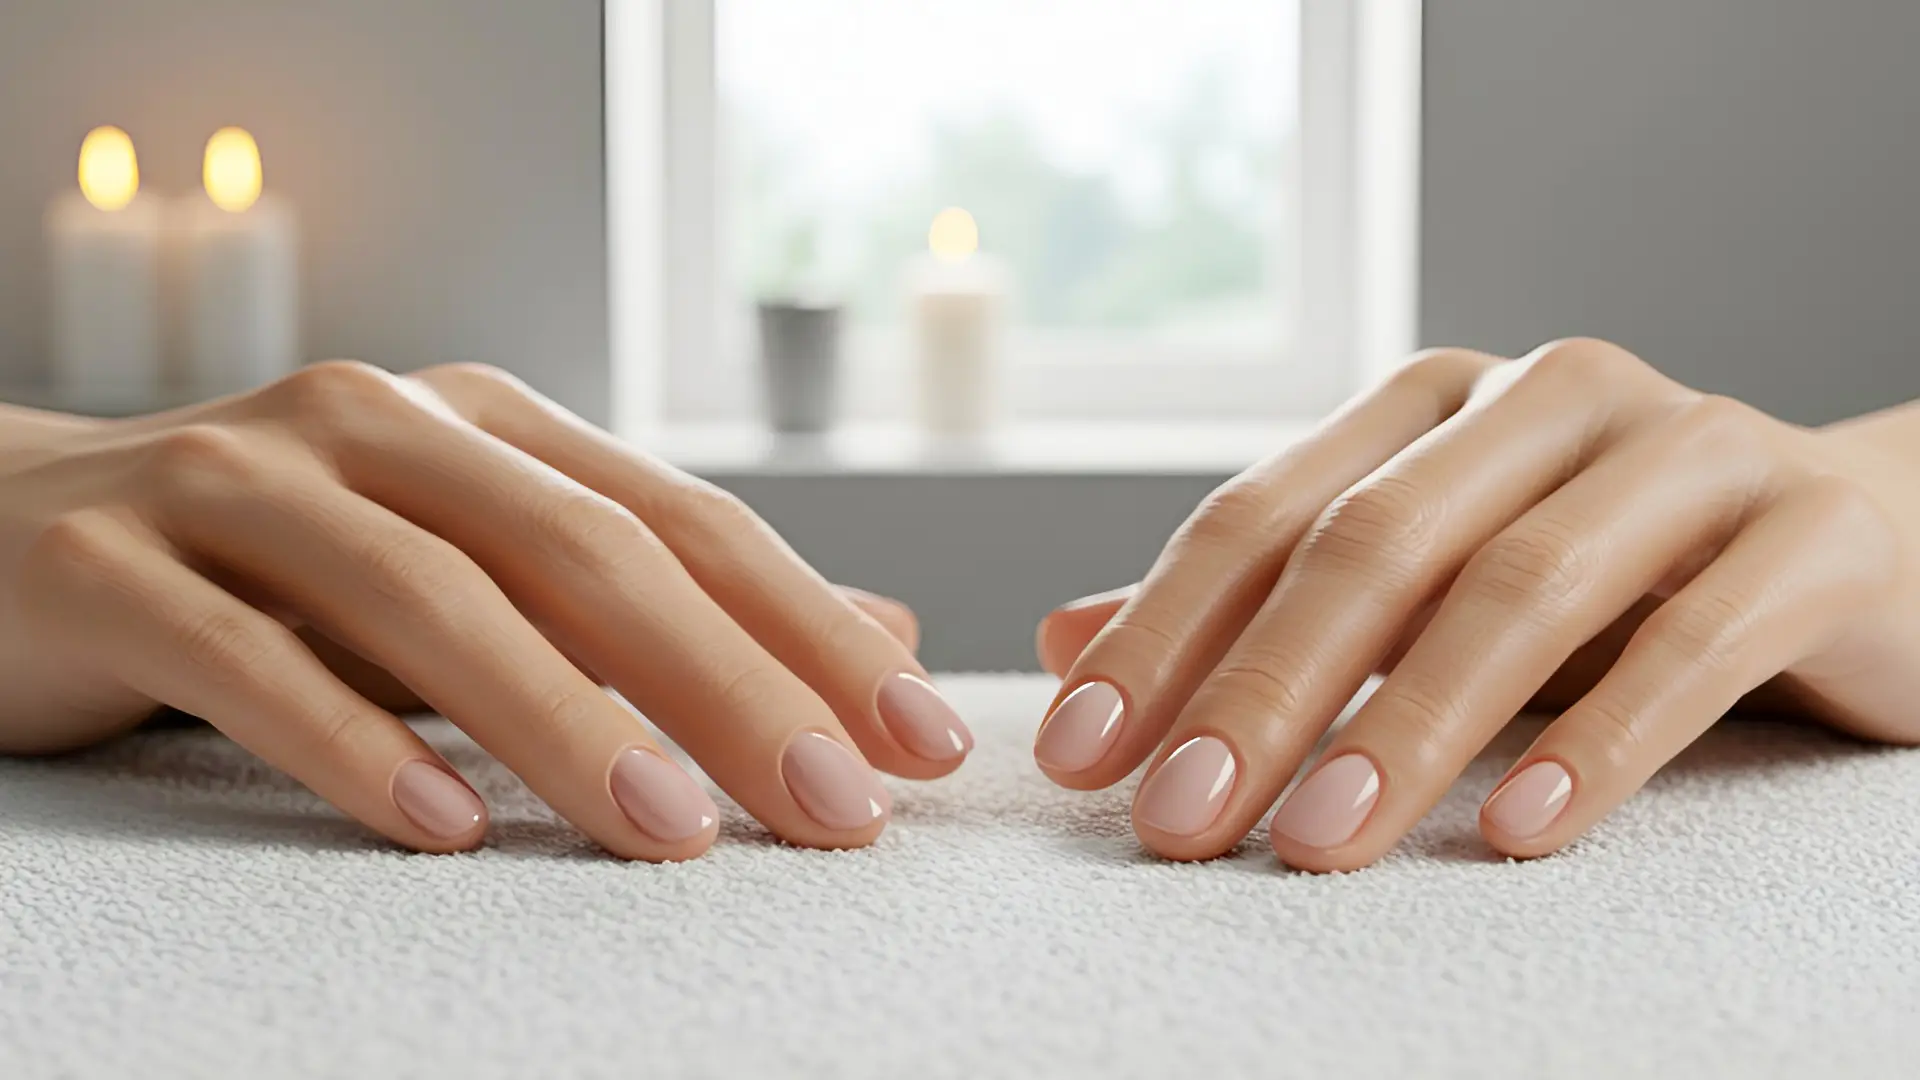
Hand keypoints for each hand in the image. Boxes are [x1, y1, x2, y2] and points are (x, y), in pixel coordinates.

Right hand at [0, 362, 971, 858]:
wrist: (12, 539)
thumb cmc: (279, 575)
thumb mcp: (484, 578)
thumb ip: (659, 607)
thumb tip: (871, 636)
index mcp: (483, 427)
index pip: (684, 525)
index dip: (811, 630)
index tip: (919, 741)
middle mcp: (378, 428)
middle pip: (586, 553)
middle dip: (731, 686)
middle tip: (837, 811)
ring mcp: (240, 483)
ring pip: (432, 596)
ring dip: (565, 720)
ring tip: (674, 833)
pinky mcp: (114, 565)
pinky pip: (249, 655)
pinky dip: (353, 745)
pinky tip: (444, 829)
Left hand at [1030, 339, 1919, 869]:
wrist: (1848, 545)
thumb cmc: (1604, 574)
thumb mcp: (1420, 587)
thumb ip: (1256, 612)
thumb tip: (1060, 642)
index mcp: (1434, 401)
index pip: (1263, 515)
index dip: (1160, 635)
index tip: (1079, 754)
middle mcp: (1549, 396)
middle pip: (1374, 545)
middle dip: (1258, 693)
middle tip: (1176, 825)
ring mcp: (1688, 448)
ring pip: (1518, 589)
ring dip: (1405, 729)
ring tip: (1315, 842)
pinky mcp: (1811, 530)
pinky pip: (1692, 643)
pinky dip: (1598, 745)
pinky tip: (1520, 835)